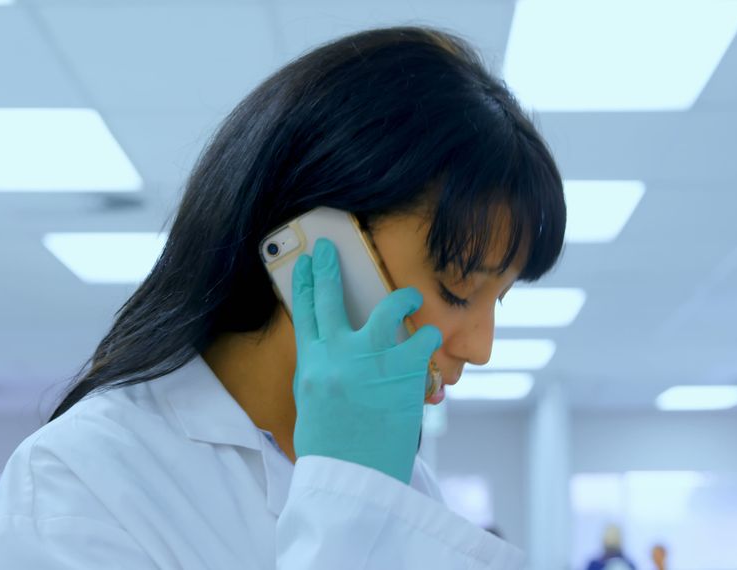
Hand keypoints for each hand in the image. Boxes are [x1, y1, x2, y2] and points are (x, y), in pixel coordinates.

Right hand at [291, 238, 441, 483]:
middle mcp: (339, 357)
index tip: (309, 261)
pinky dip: (428, 337)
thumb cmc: (333, 447)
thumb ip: (322, 368)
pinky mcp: (403, 374)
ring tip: (411, 298)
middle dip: (332, 269)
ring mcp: (371, 363)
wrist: (353, 478)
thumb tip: (330, 343)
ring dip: (402, 300)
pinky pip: (422, 341)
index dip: (308, 282)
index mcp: (312, 365)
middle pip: (333, 301)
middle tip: (332, 248)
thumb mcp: (313, 402)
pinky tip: (430, 339)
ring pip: (388, 311)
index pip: (306, 313)